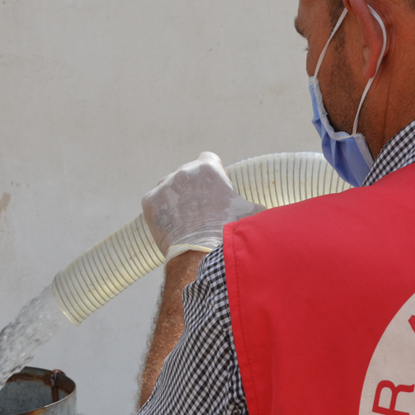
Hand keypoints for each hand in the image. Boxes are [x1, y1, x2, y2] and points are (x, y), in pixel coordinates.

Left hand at [141, 152, 264, 261]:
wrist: (201, 254)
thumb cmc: (228, 232)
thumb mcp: (252, 213)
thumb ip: (255, 204)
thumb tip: (265, 209)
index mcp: (207, 168)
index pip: (208, 159)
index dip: (212, 173)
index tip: (213, 187)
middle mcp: (183, 171)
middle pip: (187, 174)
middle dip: (193, 188)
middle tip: (201, 209)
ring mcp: (164, 185)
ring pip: (169, 187)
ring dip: (176, 198)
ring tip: (185, 220)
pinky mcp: (149, 201)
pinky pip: (154, 201)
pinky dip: (160, 211)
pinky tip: (171, 224)